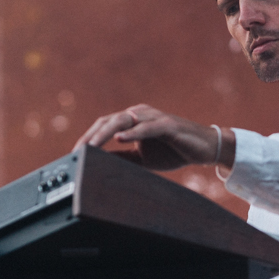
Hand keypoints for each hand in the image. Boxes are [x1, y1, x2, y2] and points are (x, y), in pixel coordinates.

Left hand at [73, 104, 235, 171]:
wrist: (204, 149)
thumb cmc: (173, 150)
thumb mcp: (142, 159)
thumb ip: (122, 158)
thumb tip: (99, 164)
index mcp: (133, 120)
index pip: (104, 125)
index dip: (88, 137)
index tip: (74, 153)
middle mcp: (140, 114)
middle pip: (109, 120)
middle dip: (91, 135)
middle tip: (78, 151)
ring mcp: (153, 117)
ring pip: (124, 120)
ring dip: (105, 133)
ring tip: (92, 145)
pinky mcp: (167, 124)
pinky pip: (146, 127)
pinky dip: (132, 132)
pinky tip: (119, 139)